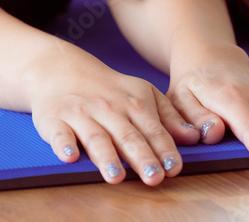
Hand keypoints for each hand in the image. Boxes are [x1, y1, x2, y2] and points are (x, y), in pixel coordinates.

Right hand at [25, 47, 200, 184]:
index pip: (153, 129)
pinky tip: (69, 157)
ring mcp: (81, 113)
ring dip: (106, 157)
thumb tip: (193, 137)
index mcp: (134, 102)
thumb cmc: (109, 90)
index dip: (164, 149)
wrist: (62, 70)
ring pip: (96, 137)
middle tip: (153, 178)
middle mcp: (109, 108)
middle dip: (142, 157)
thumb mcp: (143, 94)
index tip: (174, 168)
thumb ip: (168, 117)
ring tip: (116, 177)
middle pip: (127, 136)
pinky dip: (63, 144)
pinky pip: (59, 133)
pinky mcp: (54, 119)